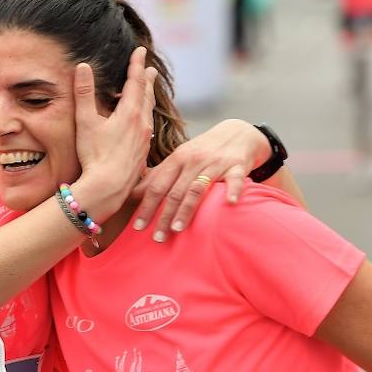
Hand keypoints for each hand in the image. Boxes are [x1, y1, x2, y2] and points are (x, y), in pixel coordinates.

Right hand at [71, 46, 157, 218]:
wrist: (109, 187)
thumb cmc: (95, 155)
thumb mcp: (85, 121)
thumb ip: (83, 93)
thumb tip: (82, 66)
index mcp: (130, 112)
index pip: (136, 81)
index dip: (136, 64)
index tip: (140, 50)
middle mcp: (142, 124)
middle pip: (147, 96)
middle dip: (147, 80)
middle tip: (150, 69)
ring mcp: (144, 139)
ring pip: (149, 113)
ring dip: (148, 99)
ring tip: (148, 93)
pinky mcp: (142, 153)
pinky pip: (147, 128)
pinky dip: (145, 118)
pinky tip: (142, 124)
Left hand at [130, 119, 264, 240]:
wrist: (237, 133)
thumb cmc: (203, 150)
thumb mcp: (179, 158)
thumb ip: (158, 175)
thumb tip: (133, 194)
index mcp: (177, 159)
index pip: (157, 186)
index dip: (147, 206)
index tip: (138, 227)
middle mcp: (193, 161)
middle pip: (175, 191)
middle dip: (164, 215)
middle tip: (157, 237)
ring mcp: (215, 164)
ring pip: (198, 188)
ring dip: (186, 209)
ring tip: (177, 229)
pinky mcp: (237, 167)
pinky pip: (234, 180)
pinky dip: (232, 191)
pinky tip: (230, 203)